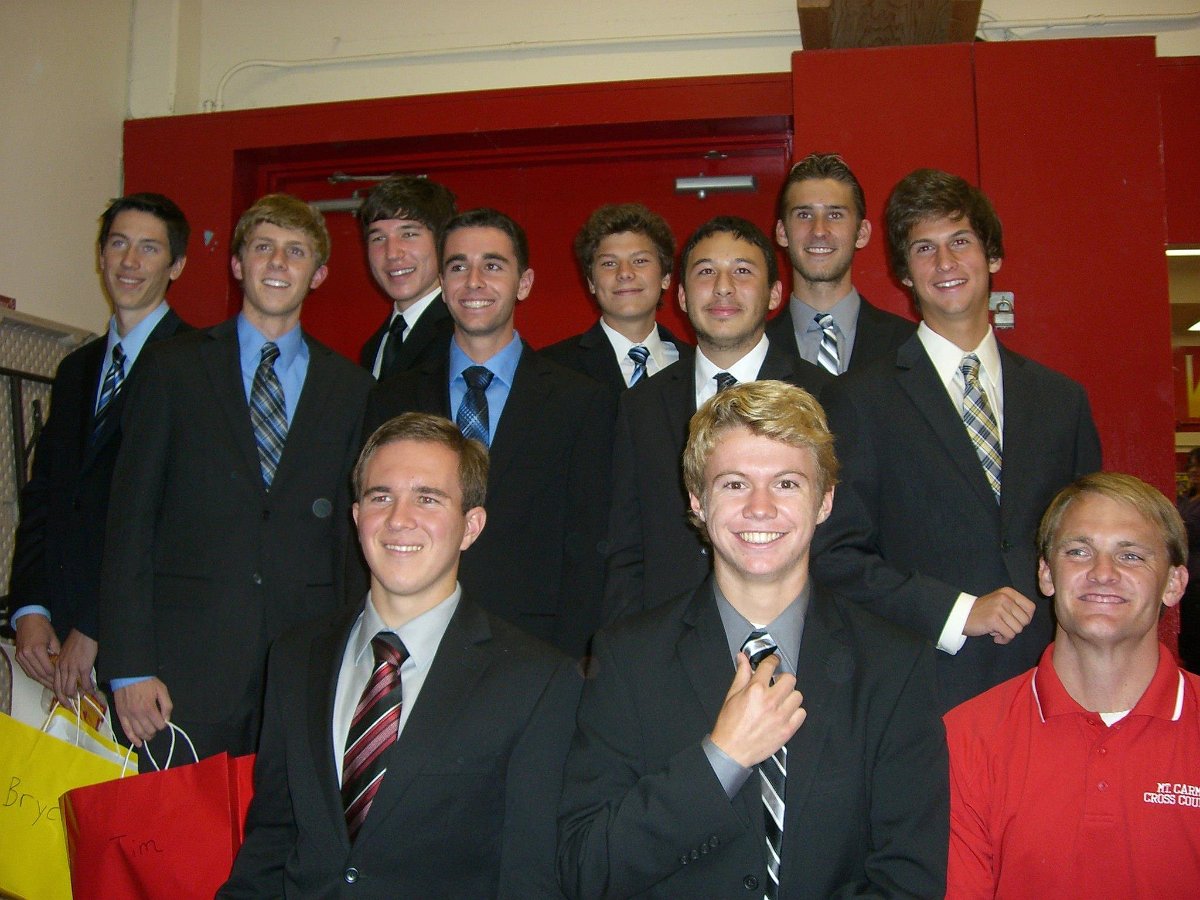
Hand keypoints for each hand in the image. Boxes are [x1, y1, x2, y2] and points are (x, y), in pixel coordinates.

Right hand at [14, 613, 59, 688]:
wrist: (28, 619)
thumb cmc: (43, 627)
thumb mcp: (54, 639)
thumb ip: (58, 653)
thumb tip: (62, 666)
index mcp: (37, 650)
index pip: (47, 669)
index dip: (55, 676)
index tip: (63, 680)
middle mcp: (27, 655)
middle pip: (39, 674)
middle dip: (49, 682)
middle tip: (59, 688)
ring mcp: (21, 657)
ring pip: (32, 674)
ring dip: (42, 681)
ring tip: (51, 687)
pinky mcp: (18, 657)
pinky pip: (27, 670)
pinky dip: (35, 676)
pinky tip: (42, 680)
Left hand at [52, 629, 98, 707]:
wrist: (85, 632)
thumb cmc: (77, 642)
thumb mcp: (66, 654)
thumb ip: (65, 665)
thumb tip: (70, 675)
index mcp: (57, 665)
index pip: (55, 684)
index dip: (59, 695)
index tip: (64, 702)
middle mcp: (62, 669)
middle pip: (61, 689)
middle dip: (66, 700)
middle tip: (71, 707)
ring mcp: (72, 669)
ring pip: (71, 688)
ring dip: (77, 695)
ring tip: (83, 698)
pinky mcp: (83, 668)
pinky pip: (85, 683)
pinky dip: (89, 689)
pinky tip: (93, 691)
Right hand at [114, 678, 172, 745]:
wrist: (128, 675)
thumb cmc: (147, 682)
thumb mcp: (162, 690)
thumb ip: (166, 705)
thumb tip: (167, 719)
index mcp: (150, 708)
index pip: (159, 725)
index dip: (163, 725)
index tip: (163, 722)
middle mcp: (138, 715)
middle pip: (149, 730)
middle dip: (155, 731)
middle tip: (156, 728)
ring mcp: (128, 716)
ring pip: (139, 732)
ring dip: (146, 736)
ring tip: (150, 735)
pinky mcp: (121, 716)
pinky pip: (126, 731)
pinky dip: (132, 739)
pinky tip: (138, 744)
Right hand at [709, 652, 805, 767]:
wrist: (731, 751)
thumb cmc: (729, 725)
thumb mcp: (732, 695)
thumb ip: (741, 674)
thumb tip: (742, 659)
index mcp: (755, 690)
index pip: (770, 665)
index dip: (772, 660)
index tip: (773, 662)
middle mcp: (770, 701)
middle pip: (789, 679)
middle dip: (782, 679)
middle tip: (776, 684)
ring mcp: (781, 716)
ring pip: (797, 696)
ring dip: (790, 696)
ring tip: (781, 701)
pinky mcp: (787, 730)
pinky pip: (801, 713)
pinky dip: (796, 712)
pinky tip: (785, 713)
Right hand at [964, 588, 1035, 644]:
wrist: (962, 615)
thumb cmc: (983, 611)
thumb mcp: (1000, 602)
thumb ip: (1015, 607)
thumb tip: (1028, 619)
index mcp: (1008, 592)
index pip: (1031, 608)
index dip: (1025, 618)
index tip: (1013, 621)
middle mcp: (1005, 598)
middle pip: (1025, 620)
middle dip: (1016, 627)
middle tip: (1003, 625)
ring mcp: (999, 608)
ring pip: (1018, 629)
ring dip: (1008, 634)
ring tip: (997, 630)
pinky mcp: (994, 619)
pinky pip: (1009, 635)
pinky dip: (1003, 639)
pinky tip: (994, 636)